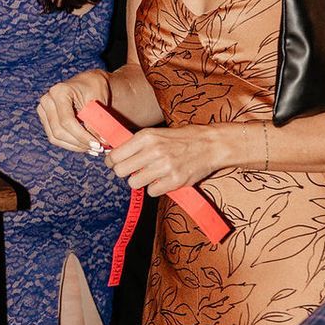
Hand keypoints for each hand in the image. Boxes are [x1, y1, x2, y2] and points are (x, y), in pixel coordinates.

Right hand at [37, 67, 111, 152]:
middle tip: (97, 149)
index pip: (67, 121)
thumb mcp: (98, 102)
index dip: (81, 135)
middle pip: (59, 131)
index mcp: (59, 92)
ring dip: (75, 146)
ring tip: (92, 149)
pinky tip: (84, 146)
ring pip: (55, 137)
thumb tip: (96, 143)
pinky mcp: (45, 119)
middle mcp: (47, 100)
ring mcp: (43, 110)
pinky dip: (70, 144)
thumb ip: (95, 121)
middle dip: (79, 143)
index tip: (97, 144)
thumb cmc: (94, 88)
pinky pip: (55, 137)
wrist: (88, 83)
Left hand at [103, 123, 221, 195]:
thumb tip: (115, 155)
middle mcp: (153, 151)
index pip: (115, 155)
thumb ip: (138, 144)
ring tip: (151, 175)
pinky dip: (156, 188)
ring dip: (140, 181)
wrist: (211, 145)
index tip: (115, 164)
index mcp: (147, 136)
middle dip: (125, 172)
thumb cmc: (183, 138)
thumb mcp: (158, 133)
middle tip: (133, 171)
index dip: (112, 162)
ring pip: (134, 183)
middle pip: (120, 171)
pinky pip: (152, 192)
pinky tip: (163, 180)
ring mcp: (164, 167)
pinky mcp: (174, 181)